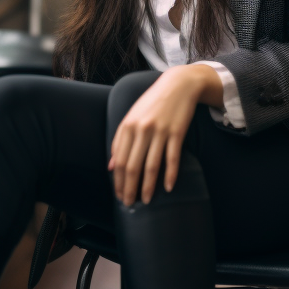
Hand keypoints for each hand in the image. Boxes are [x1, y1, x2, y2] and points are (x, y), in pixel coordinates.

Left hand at [109, 64, 223, 204]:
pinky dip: (170, 175)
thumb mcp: (132, 117)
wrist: (178, 85)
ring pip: (151, 166)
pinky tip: (168, 187)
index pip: (119, 161)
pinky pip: (172, 158)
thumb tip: (111, 166)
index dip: (118, 181)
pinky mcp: (176, 132)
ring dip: (148, 186)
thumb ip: (120, 141)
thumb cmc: (153, 103)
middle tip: (129, 203)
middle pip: (133, 166)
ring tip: (146, 200)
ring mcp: (160, 131)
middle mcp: (141, 130)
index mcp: (127, 126)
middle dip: (130, 188)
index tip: (119, 195)